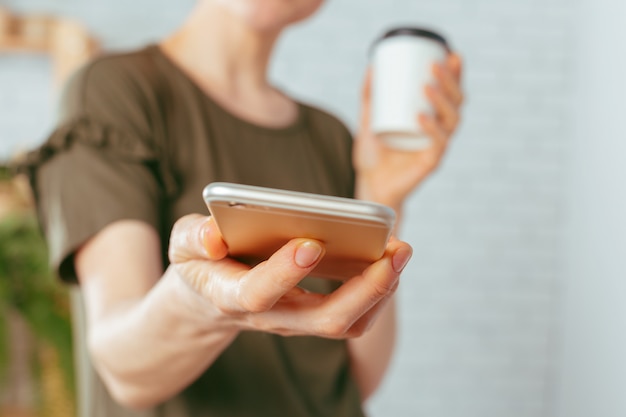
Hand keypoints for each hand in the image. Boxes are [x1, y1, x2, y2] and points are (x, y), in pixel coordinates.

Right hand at [168, 214, 412, 337]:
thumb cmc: (202, 263)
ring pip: (348, 323)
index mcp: (232, 296)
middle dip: (364, 289)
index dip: (284, 272)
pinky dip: (379, 291)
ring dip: (381, 291)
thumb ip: (193, 237)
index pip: (259, 293)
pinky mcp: (316, 316)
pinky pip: (356, 317)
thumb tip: (215, 236)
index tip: (311, 242)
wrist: (211, 296)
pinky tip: (389, 258)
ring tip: (401, 250)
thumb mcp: (183, 244)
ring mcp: (298, 321)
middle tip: (394, 252)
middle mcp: (272, 317)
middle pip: (323, 319)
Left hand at [353, 53, 463, 210]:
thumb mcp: (368, 119)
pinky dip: (431, 128)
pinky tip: (421, 117)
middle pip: (457, 102)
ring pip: (452, 120)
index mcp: (431, 118)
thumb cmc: (373, 154)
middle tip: (434, 64)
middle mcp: (440, 131)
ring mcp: (437, 146)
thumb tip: (371, 65)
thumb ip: (369, 95)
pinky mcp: (431, 162)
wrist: (369, 184)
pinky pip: (439, 143)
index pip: (450, 92)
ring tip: (426, 86)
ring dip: (442, 100)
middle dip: (450, 81)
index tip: (451, 53)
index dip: (455, 73)